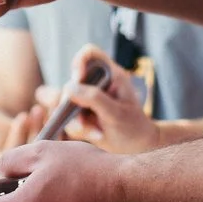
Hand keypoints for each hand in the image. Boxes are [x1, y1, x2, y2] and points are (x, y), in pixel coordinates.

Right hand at [32, 47, 161, 154]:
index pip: (90, 53)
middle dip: (71, 101)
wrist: (137, 148)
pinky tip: (97, 135)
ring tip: (95, 131)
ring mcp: (86, 99)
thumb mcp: (116, 114)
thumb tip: (69, 87)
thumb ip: (94, 99)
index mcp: (110, 75)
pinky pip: (67, 118)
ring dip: (76, 120)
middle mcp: (95, 83)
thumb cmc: (133, 127)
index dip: (80, 61)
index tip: (78, 78)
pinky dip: (79, 129)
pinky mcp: (80, 114)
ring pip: (64, 102)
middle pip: (71, 81)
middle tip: (82, 117)